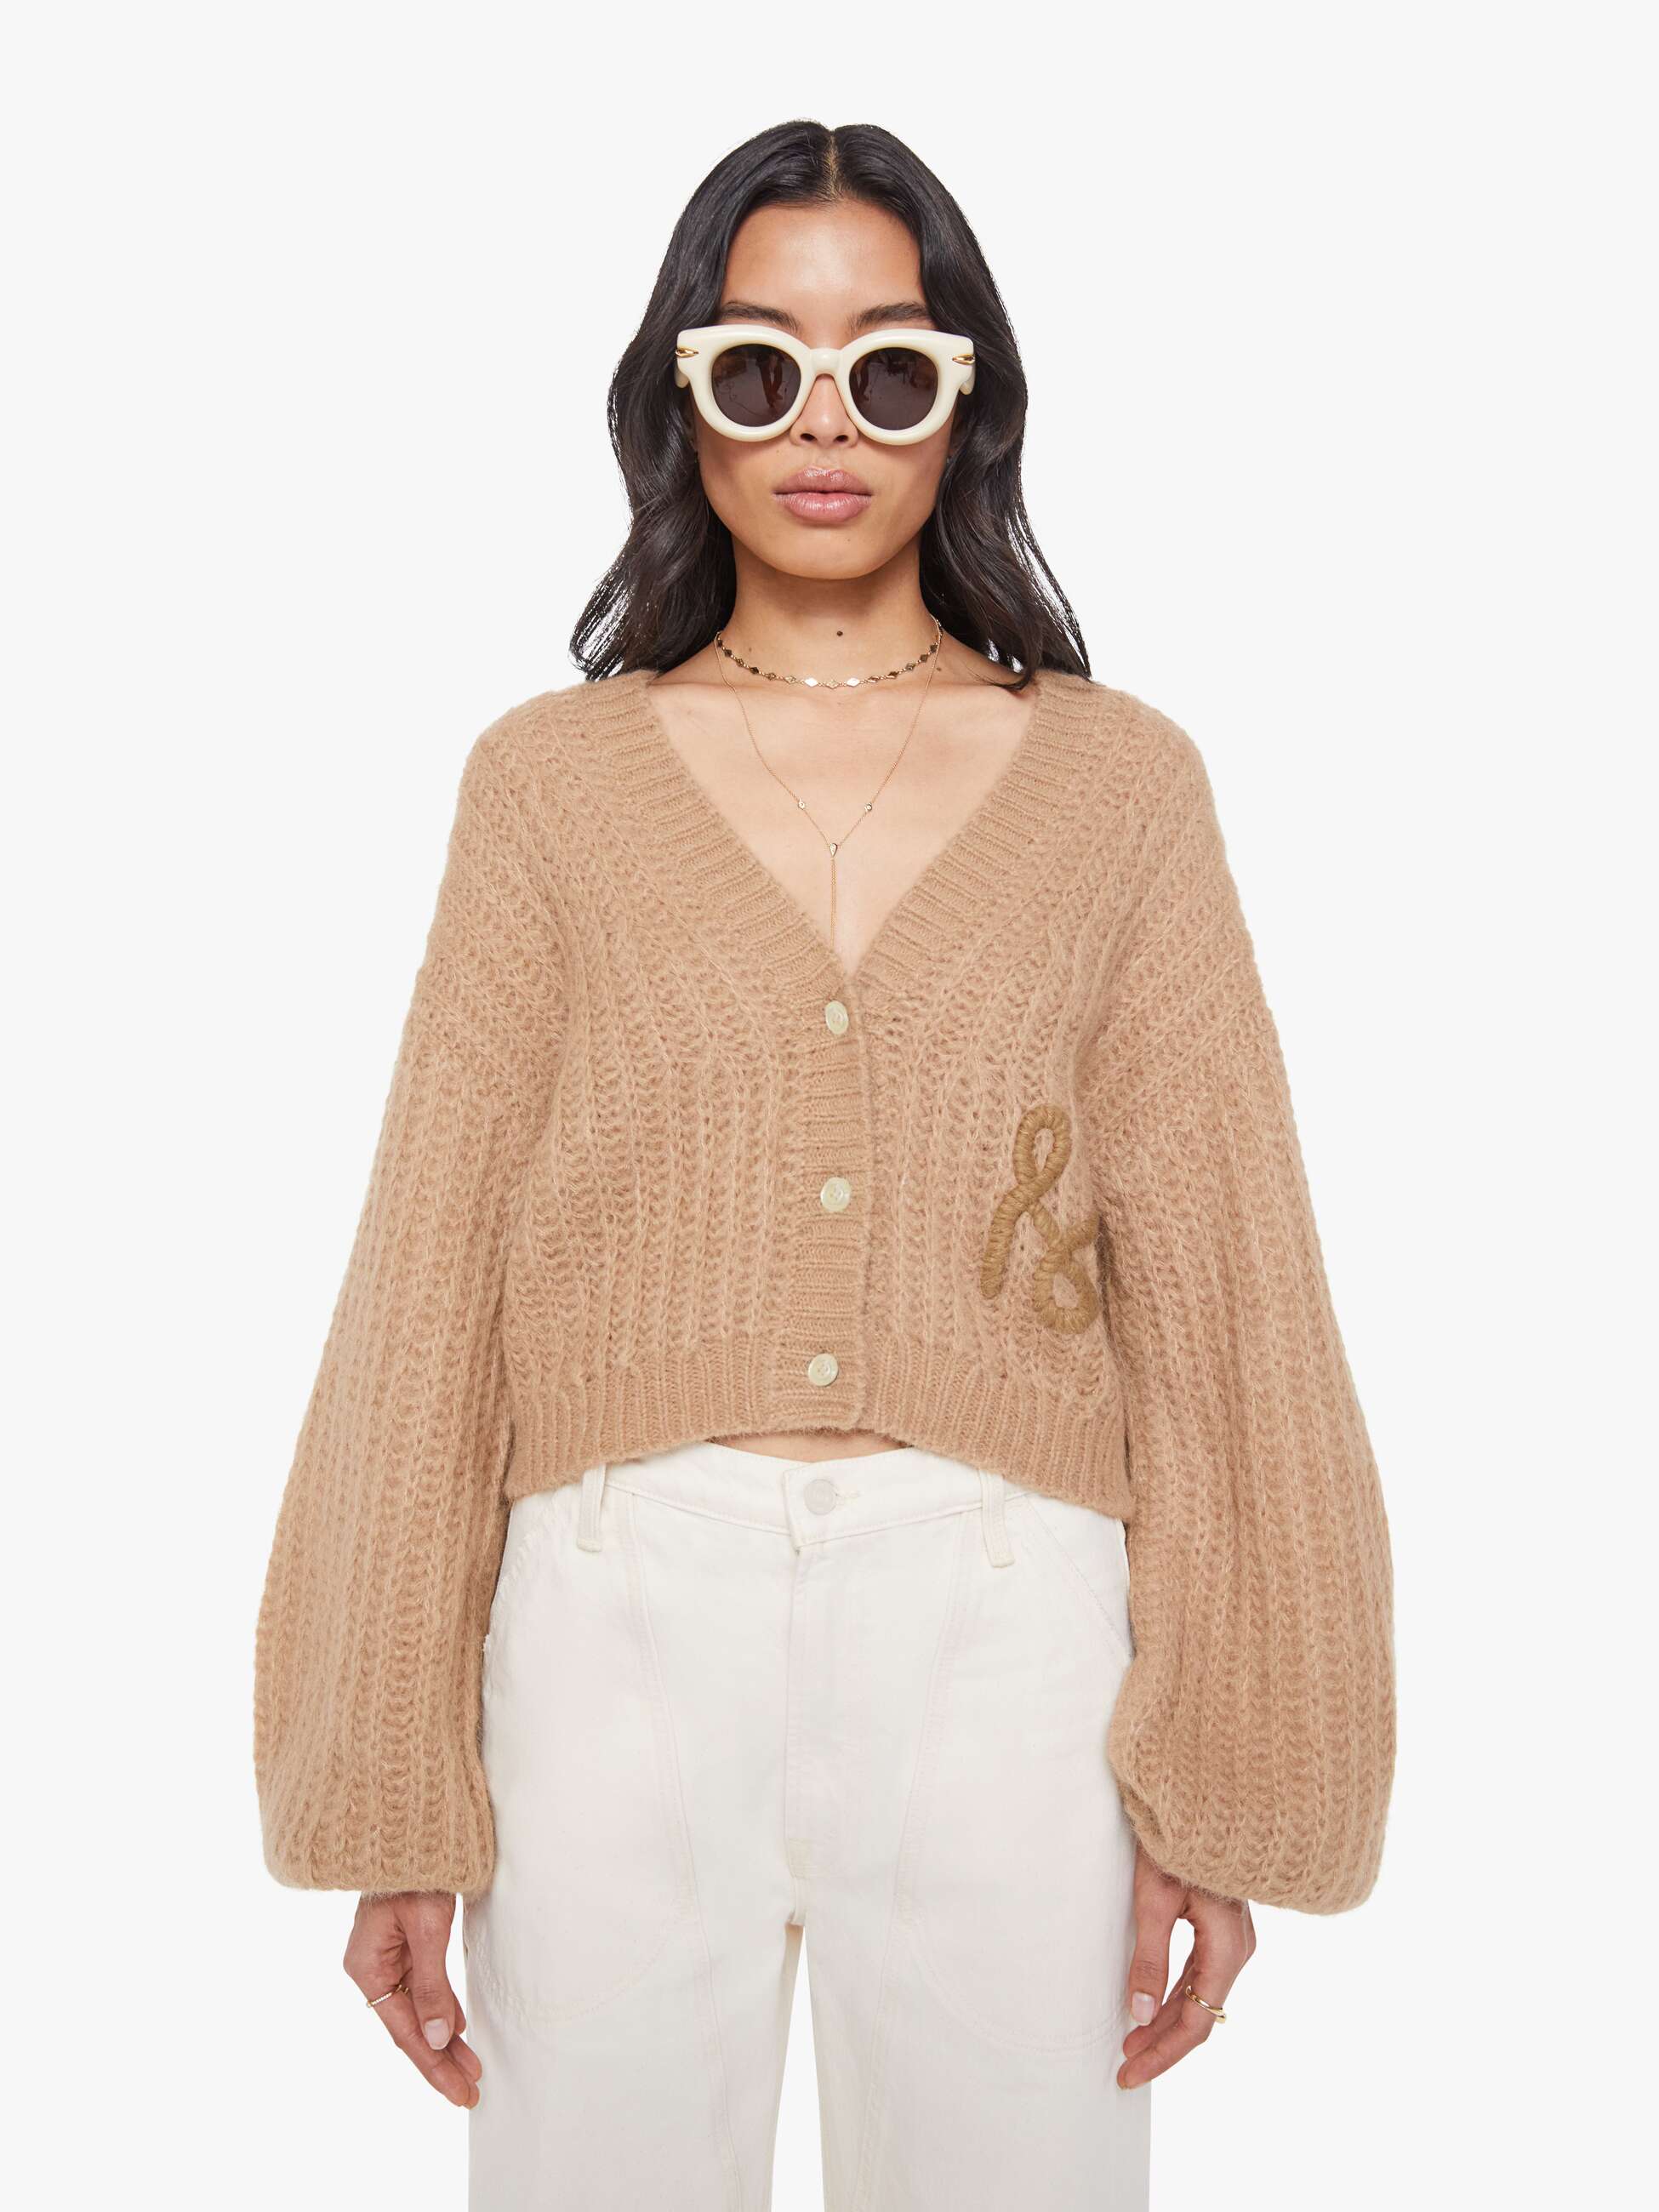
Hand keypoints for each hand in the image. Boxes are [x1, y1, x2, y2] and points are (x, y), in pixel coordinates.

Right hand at [343, 1890, 482, 2107]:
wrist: (409, 1826)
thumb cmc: (414, 1870)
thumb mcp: (427, 1927)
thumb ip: (431, 1984)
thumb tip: (439, 2038)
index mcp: (367, 1967)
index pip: (404, 2031)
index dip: (433, 2064)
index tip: (459, 2090)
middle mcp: (372, 1968)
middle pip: (409, 2027)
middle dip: (441, 2061)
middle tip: (470, 2091)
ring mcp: (386, 1958)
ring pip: (417, 2010)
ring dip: (443, 2039)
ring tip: (469, 2070)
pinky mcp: (402, 1946)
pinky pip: (421, 1988)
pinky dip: (440, 2009)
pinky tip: (455, 2031)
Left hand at [1118, 1841, 1254, 2088]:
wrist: (1205, 1800)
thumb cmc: (1178, 1843)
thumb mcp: (1156, 1900)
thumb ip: (1149, 1959)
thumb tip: (1140, 2015)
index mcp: (1227, 1949)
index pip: (1196, 2022)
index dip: (1162, 2054)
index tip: (1130, 2072)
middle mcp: (1237, 1949)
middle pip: (1200, 2014)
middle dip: (1161, 2043)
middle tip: (1123, 2066)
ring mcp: (1233, 1939)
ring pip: (1200, 1997)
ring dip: (1166, 2022)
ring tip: (1131, 2044)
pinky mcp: (1222, 1927)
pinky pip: (1201, 1975)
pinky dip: (1176, 1997)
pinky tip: (1153, 2008)